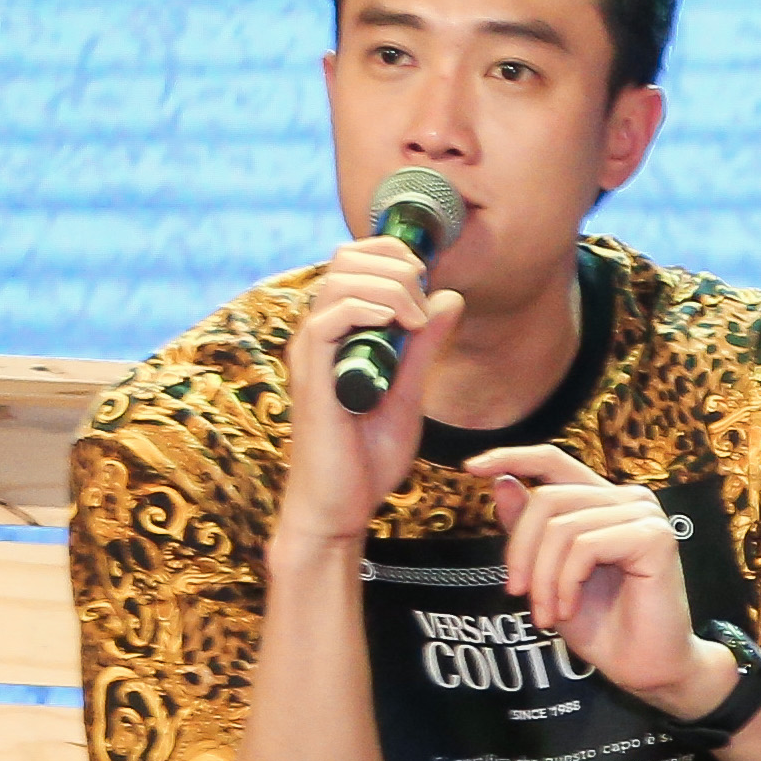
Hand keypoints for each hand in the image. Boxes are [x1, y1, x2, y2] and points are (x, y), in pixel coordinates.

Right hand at [273, 237, 460, 544]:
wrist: (340, 507)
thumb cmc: (367, 457)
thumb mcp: (411, 392)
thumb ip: (424, 346)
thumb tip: (449, 298)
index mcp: (340, 333)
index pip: (354, 260)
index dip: (394, 253)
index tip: (430, 280)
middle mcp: (319, 335)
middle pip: (346, 257)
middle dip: (398, 266)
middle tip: (425, 305)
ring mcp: (311, 352)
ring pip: (340, 279)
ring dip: (391, 287)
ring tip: (416, 321)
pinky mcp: (311, 375)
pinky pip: (330, 318)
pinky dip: (370, 310)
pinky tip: (400, 330)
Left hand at [462, 445, 711, 706]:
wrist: (642, 665)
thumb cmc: (601, 622)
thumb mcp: (548, 573)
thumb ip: (529, 528)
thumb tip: (501, 482)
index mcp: (604, 502)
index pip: (554, 461)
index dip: (512, 457)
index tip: (471, 467)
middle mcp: (628, 500)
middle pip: (547, 499)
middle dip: (521, 551)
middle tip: (517, 594)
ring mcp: (645, 516)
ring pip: (562, 528)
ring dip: (543, 579)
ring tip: (546, 614)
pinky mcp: (656, 538)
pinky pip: (585, 547)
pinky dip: (565, 583)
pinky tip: (568, 609)